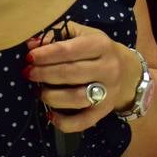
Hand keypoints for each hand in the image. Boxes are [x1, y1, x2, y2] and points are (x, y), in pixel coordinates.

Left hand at [23, 21, 138, 132]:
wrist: (128, 72)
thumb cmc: (98, 50)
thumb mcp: (84, 34)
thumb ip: (58, 33)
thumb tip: (31, 43)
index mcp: (101, 45)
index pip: (69, 50)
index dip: (46, 54)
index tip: (29, 57)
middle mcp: (108, 69)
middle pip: (71, 74)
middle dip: (44, 74)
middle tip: (28, 73)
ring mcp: (108, 92)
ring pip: (75, 98)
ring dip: (51, 96)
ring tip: (38, 91)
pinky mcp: (104, 111)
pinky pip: (82, 122)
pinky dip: (64, 122)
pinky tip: (50, 115)